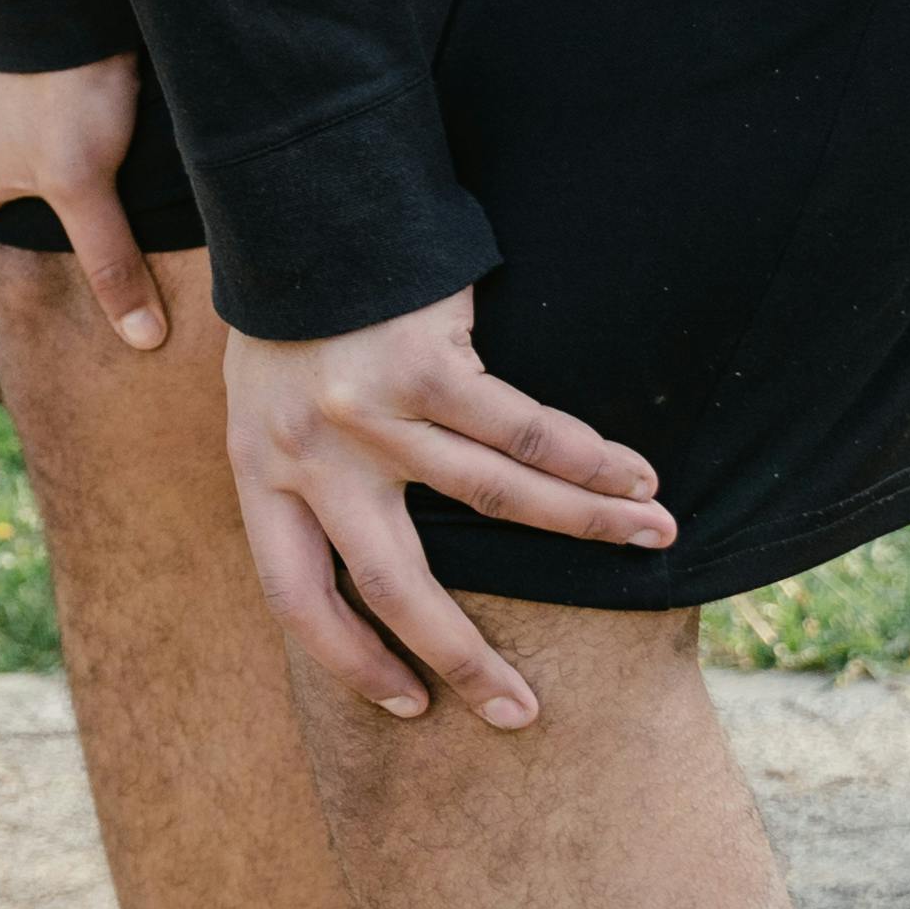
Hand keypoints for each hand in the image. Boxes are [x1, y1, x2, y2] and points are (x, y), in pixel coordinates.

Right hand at [0, 50, 167, 352]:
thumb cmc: (64, 96)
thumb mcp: (91, 188)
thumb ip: (111, 263)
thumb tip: (140, 340)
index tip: (5, 309)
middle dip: (3, 234)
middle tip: (50, 254)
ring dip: (18, 177)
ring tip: (70, 189)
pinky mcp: (0, 64)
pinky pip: (8, 109)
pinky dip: (30, 128)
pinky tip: (69, 123)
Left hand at [225, 286, 674, 726]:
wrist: (296, 194)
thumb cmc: (296, 306)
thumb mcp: (270, 397)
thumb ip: (312, 471)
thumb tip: (371, 556)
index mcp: (259, 468)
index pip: (294, 594)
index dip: (349, 657)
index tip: (406, 703)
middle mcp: (306, 451)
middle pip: (392, 583)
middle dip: (462, 658)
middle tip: (520, 714)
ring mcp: (366, 411)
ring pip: (492, 501)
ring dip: (583, 528)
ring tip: (651, 542)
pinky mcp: (423, 365)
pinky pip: (522, 430)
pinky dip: (587, 459)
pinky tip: (634, 476)